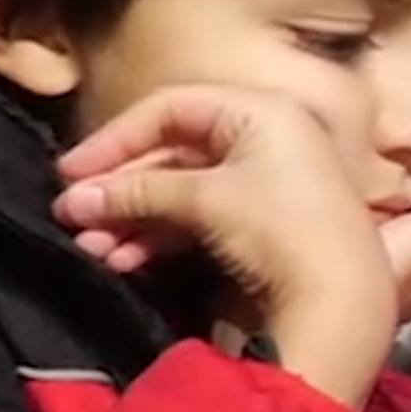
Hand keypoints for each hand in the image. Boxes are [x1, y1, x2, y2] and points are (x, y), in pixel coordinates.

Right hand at [52, 86, 396, 409]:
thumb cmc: (277, 227)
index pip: (172, 108)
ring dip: (133, 219)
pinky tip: (123, 260)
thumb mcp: (203, 199)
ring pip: (184, 192)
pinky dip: (161, 238)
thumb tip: (76, 199)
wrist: (339, 302)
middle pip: (174, 153)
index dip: (116, 138)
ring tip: (93, 249)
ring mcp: (270, 184)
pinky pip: (201, 220)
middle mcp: (270, 138)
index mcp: (263, 111)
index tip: (71, 174)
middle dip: (120, 188)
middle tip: (73, 217)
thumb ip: (136, 192)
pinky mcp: (266, 226)